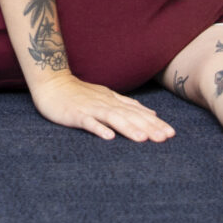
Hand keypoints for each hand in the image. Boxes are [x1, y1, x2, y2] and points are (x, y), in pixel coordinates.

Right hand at [32, 76, 173, 142]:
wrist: (51, 83)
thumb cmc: (79, 93)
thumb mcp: (106, 96)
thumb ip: (128, 105)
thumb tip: (152, 113)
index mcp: (113, 101)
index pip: (138, 113)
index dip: (155, 123)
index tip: (171, 134)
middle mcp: (105, 104)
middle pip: (129, 116)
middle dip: (148, 127)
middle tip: (165, 138)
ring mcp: (90, 108)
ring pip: (112, 118)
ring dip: (128, 128)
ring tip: (143, 139)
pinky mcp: (75, 114)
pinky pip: (88, 122)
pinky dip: (98, 129)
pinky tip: (108, 138)